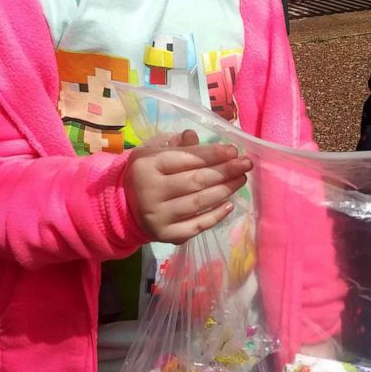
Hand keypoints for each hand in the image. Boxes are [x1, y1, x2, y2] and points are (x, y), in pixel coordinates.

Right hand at [123, 129, 251, 243]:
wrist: (124, 206)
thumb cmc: (146, 173)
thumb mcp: (153, 151)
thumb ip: (176, 144)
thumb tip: (195, 136)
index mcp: (147, 166)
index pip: (185, 159)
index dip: (212, 154)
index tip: (234, 151)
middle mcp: (151, 192)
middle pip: (196, 181)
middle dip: (225, 171)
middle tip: (246, 164)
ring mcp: (159, 216)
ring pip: (199, 203)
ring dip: (225, 190)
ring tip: (241, 179)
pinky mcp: (167, 235)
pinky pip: (197, 225)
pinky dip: (216, 216)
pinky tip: (230, 204)